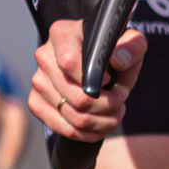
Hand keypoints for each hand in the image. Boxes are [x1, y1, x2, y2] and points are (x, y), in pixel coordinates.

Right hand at [29, 14, 146, 142]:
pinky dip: (86, 134)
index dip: (94, 79)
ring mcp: (38, 81)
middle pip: (77, 97)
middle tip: (121, 100)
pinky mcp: (36, 103)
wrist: (97, 62)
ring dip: (102, 122)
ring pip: (73, 117)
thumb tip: (117, 60)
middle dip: (108, 106)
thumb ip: (132, 46)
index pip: (69, 62)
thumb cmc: (113, 50)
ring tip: (115, 113)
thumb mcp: (131, 41)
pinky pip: (61, 128)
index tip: (111, 80)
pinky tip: (101, 126)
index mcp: (62, 34)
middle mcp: (44, 56)